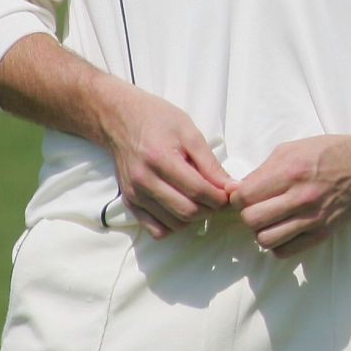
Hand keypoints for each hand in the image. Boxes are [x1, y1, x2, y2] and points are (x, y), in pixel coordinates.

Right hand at [97, 84, 233, 238]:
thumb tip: (230, 187)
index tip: (229, 193)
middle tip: (218, 198)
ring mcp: (134, 194)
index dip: (220, 197)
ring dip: (194, 218)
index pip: (197, 190)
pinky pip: (156, 230)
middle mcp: (144, 181)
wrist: (120, 120)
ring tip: (200, 201)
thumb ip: (210, 163)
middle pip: (187, 211)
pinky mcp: (129, 203)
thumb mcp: (189, 132)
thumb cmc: (157, 120)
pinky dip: (173, 225)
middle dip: (210, 209)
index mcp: (160, 159)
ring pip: (174, 224)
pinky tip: (180, 209)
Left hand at [233, 131, 350, 256]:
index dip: (238, 197)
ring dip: (262, 231)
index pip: (245, 196)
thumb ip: (262, 170)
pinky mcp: (322, 234)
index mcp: (292, 171)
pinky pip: (284, 252)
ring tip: (270, 221)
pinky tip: (284, 230)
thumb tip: (236, 190)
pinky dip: (278, 244)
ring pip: (265, 240)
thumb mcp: (292, 149)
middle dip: (248, 214)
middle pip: (252, 220)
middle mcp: (302, 197)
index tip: (244, 195)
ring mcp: (313, 219)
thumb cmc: (328, 153)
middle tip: (257, 207)